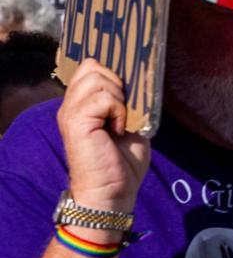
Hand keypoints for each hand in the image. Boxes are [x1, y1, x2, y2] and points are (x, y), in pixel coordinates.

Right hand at [58, 59, 150, 213]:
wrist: (113, 192)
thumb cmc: (123, 161)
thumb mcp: (129, 121)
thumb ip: (126, 98)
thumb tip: (139, 74)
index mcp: (82, 102)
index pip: (91, 65)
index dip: (113, 70)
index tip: (128, 88)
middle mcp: (71, 104)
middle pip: (94, 66)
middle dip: (118, 83)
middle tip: (123, 112)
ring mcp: (70, 112)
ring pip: (98, 78)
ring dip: (118, 98)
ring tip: (119, 122)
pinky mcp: (75, 122)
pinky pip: (103, 97)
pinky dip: (118, 110)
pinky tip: (118, 130)